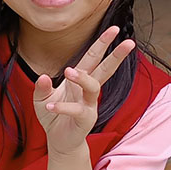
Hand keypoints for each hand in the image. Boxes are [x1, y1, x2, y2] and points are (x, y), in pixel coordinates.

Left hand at [33, 26, 134, 155]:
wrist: (58, 141)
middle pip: (104, 69)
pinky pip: (76, 111)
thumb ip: (42, 87)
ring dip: (82, 78)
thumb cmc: (53, 116)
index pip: (93, 58)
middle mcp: (87, 91)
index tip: (115, 29)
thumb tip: (43, 76)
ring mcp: (89, 105)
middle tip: (128, 42)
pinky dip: (62, 107)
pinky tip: (50, 105)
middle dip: (115, 56)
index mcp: (79, 80)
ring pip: (93, 88)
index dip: (102, 44)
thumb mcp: (42, 98)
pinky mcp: (84, 120)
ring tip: (69, 72)